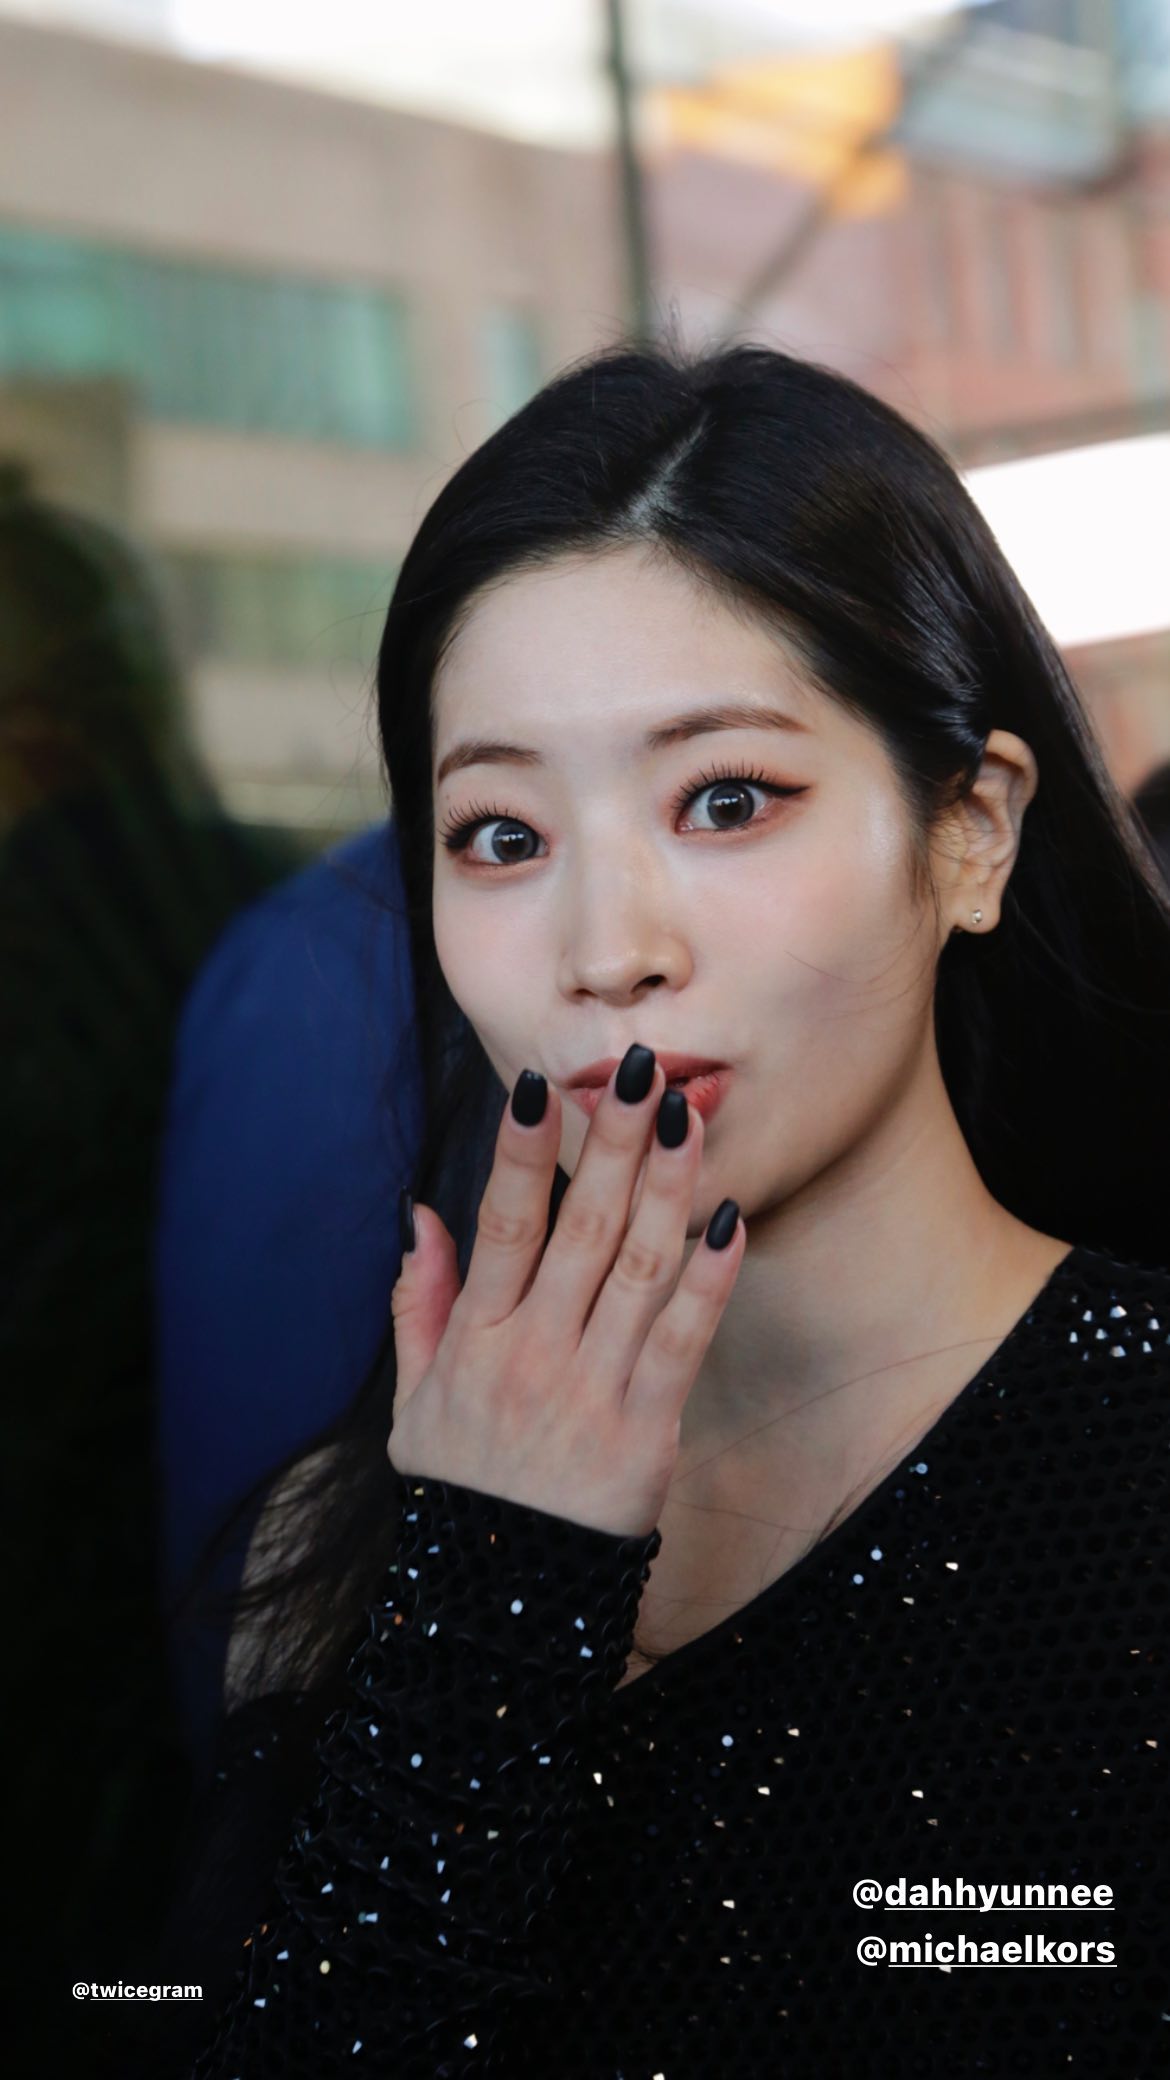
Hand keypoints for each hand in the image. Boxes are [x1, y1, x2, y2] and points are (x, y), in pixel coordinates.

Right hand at [387, 1044, 744, 1538]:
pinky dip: (709, 1279)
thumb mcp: (411, 1401)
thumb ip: (417, 1301)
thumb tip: (418, 1213)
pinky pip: (683, 1342)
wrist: (493, 1610)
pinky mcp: (644, 1433)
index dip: (520, 1151)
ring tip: (690, 1118)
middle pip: (581, 1228)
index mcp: (475, 1339)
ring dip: (668, 1187)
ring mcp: (590, 1392)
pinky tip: (729, 1220)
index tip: (541, 1084)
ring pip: (638, 1269)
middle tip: (642, 1069)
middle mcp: (532, 1354)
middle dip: (613, 1142)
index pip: (500, 1223)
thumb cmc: (458, 1493)